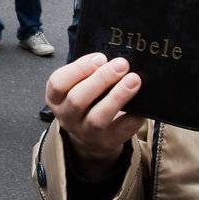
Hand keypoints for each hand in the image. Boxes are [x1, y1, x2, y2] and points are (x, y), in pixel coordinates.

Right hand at [44, 53, 144, 175]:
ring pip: (97, 118)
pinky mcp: (107, 142)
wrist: (90, 135)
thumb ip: (89, 71)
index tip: (100, 58)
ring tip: (134, 80)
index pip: (58, 83)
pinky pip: (120, 131)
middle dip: (101, 79)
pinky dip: (132, 116)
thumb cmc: (87, 99)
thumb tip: (114, 58)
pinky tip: (142, 103)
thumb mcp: (78, 84)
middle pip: (77, 99)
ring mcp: (86, 132)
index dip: (78, 69)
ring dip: (117, 96)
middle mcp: (67, 117)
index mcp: (56, 98)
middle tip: (121, 64)